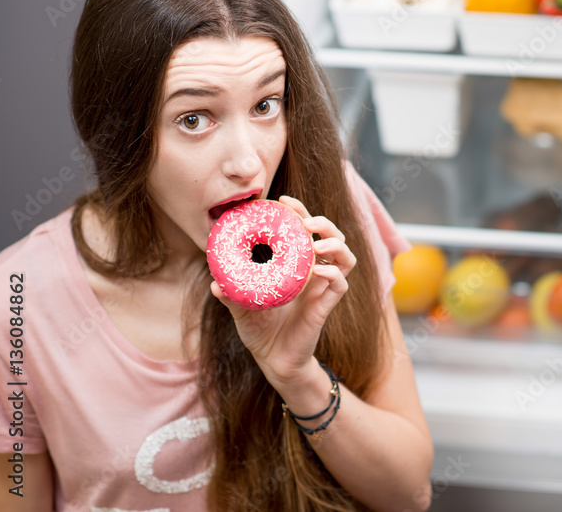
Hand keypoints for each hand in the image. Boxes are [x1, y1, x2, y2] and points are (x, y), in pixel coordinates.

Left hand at [209, 195, 355, 387]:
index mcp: (297, 266)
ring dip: (336, 243)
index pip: (307, 231)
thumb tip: (215, 282)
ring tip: (318, 241)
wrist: (273, 361)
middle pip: (334, 238)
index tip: (284, 201)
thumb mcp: (240, 308)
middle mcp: (314, 273)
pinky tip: (318, 269)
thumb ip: (230, 294)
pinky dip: (333, 273)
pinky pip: (340, 285)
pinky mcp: (326, 305)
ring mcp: (323, 288)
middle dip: (325, 223)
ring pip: (346, 258)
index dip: (301, 212)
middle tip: (306, 221)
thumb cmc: (259, 330)